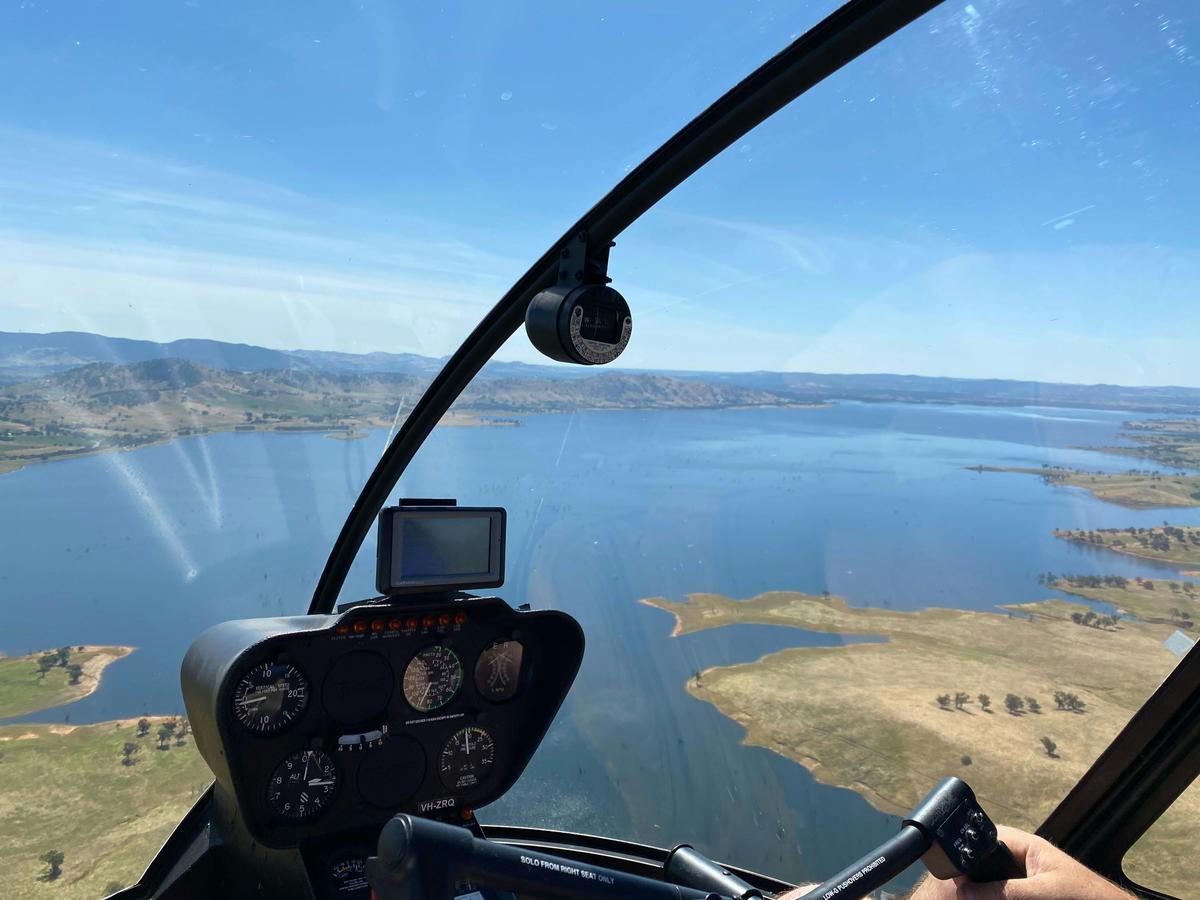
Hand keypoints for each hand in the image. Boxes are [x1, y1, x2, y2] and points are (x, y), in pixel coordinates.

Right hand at [906, 825, 1134, 899]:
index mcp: (1027, 847)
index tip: (952, 871)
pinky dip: (992, 897)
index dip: (967, 852)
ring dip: (981, 890)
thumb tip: (967, 890)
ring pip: (992, 883)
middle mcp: (1023, 861)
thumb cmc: (1088, 896)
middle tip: (959, 891)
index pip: (986, 839)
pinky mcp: (1028, 894)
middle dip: (970, 878)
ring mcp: (1025, 881)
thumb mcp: (1044, 891)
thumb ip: (1005, 890)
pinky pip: (1003, 893)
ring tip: (966, 897)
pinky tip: (981, 899)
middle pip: (984, 864)